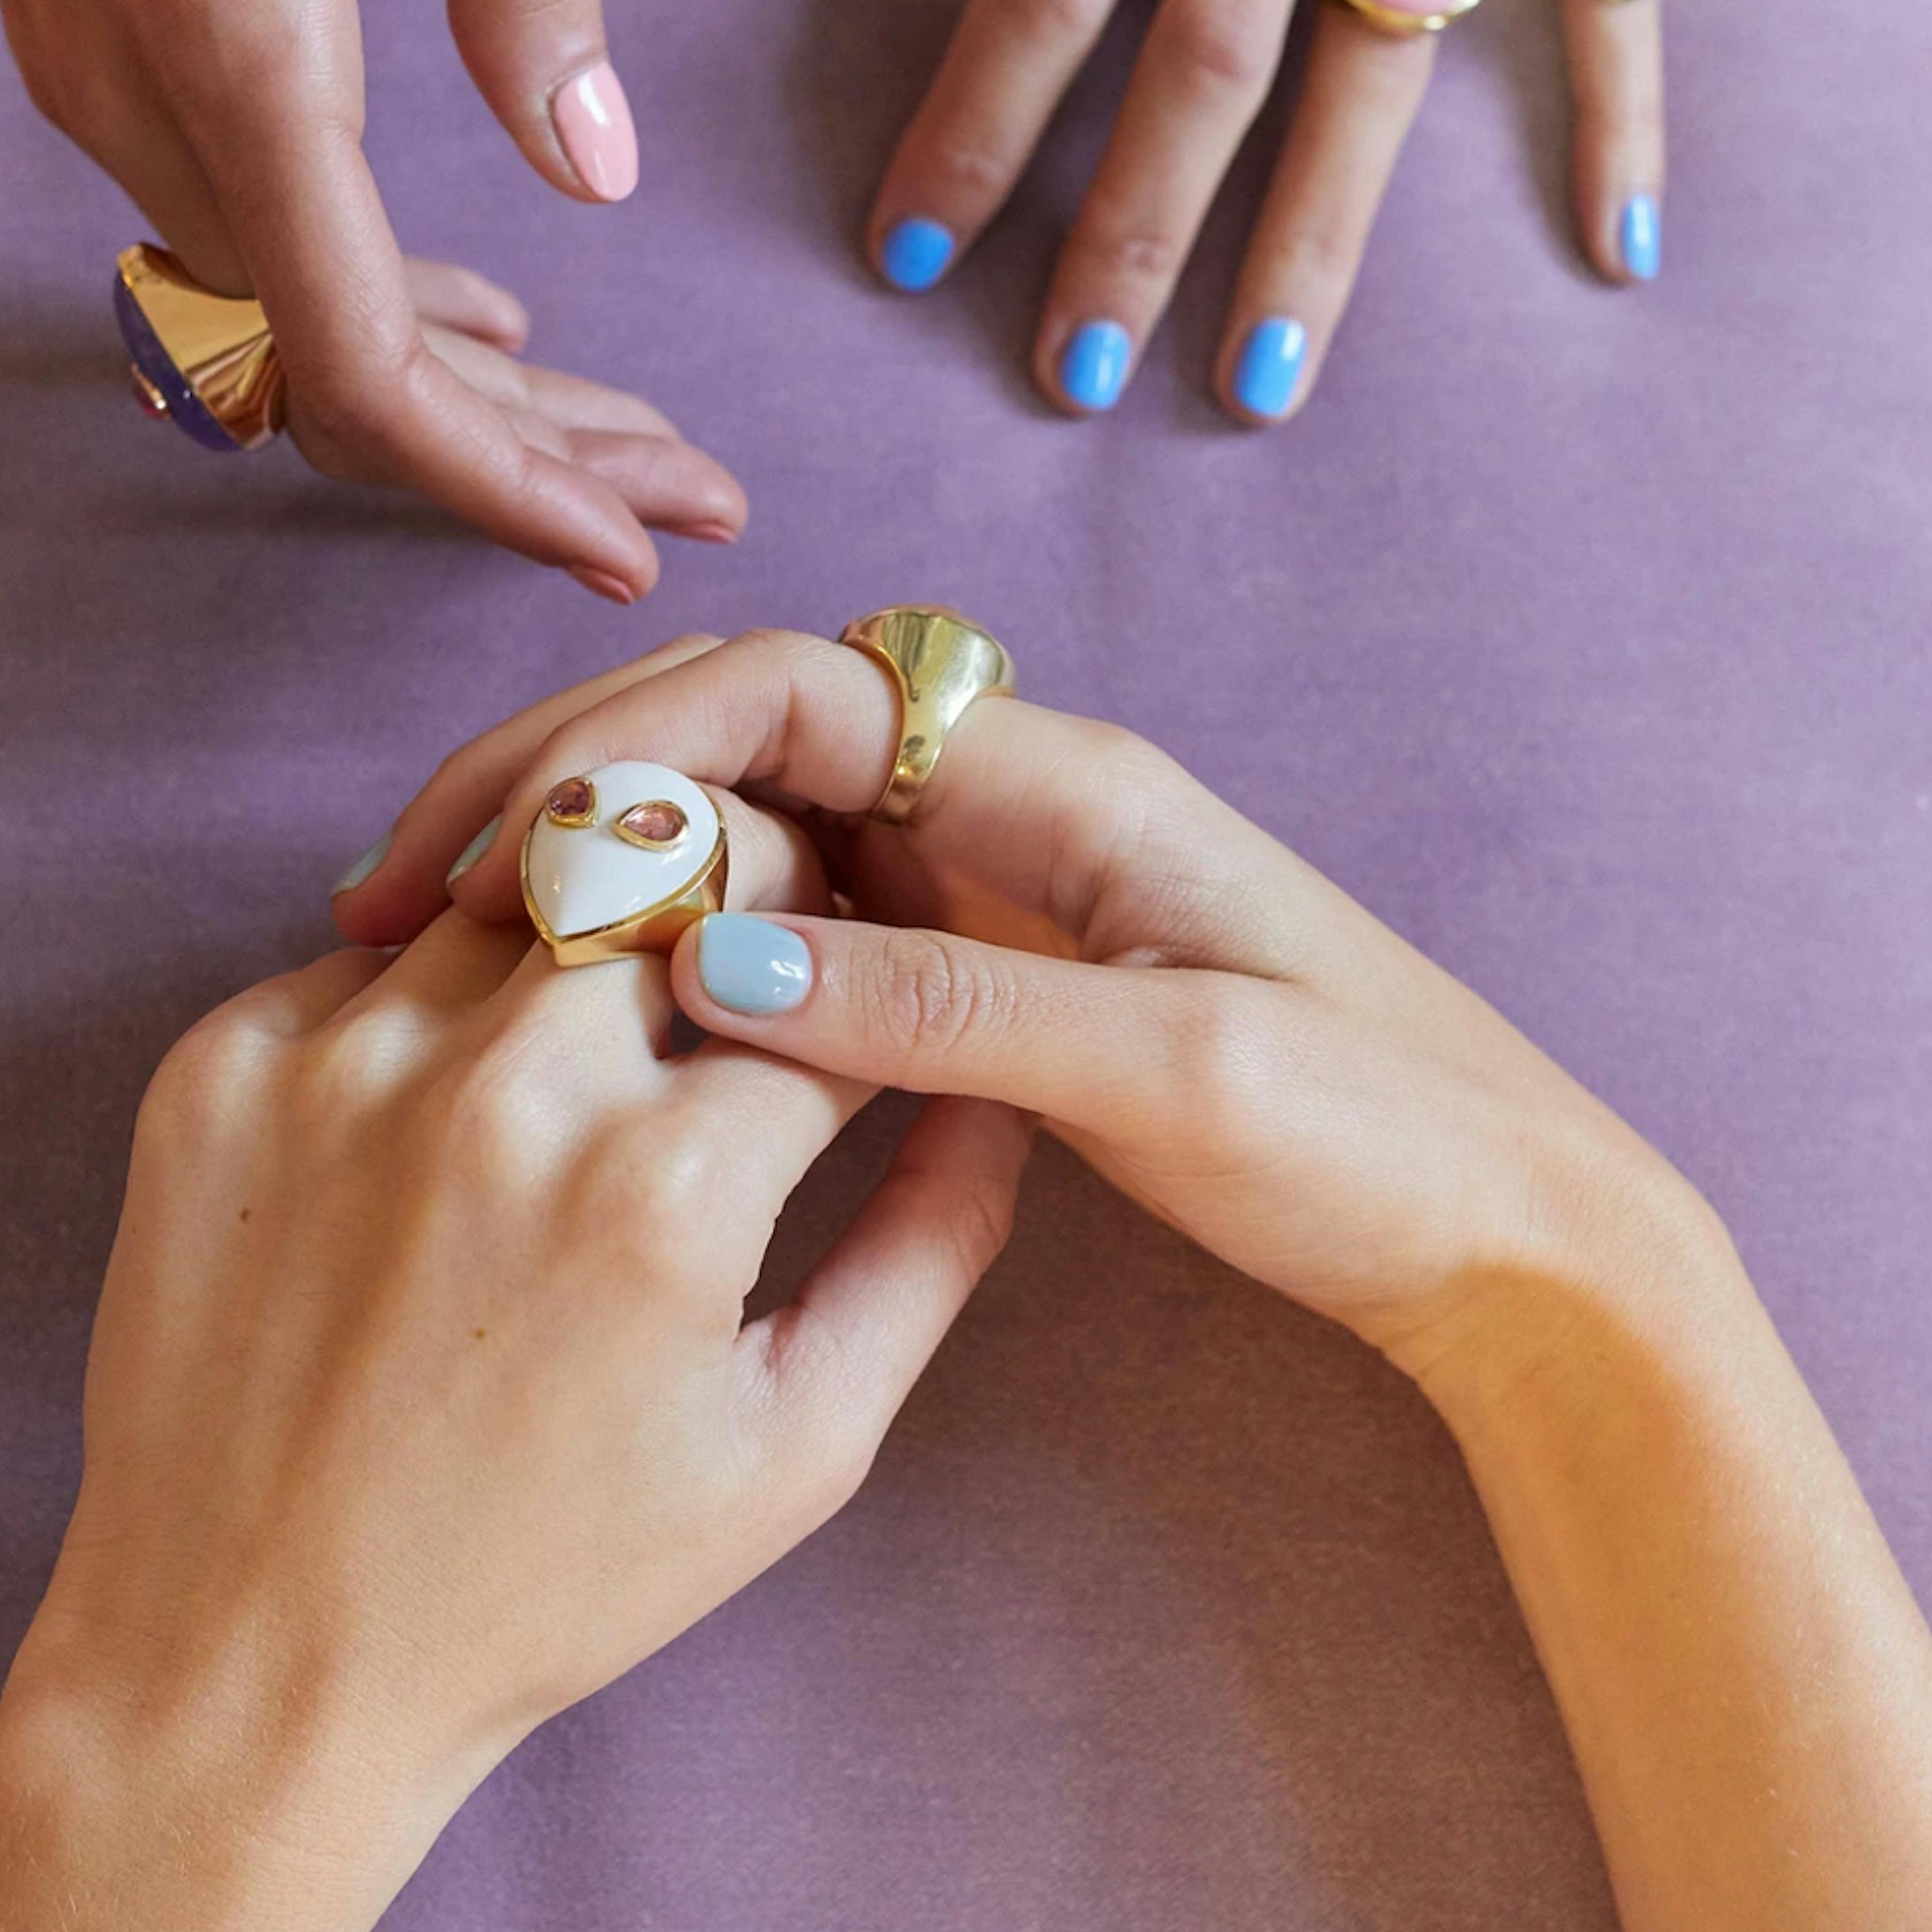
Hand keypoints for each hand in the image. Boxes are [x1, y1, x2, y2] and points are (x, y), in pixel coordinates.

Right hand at [0, 0, 743, 594]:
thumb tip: (595, 168)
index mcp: (232, 41)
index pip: (367, 370)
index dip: (505, 485)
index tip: (637, 547)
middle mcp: (141, 100)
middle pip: (340, 381)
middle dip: (522, 462)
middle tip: (692, 495)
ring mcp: (97, 79)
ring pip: (297, 321)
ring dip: (464, 391)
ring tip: (623, 424)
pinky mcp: (88, 35)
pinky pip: (247, 237)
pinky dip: (376, 297)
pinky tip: (481, 299)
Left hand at [12, 766, 1021, 1885]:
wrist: (241, 1656)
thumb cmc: (539, 1578)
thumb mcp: (794, 1449)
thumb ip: (928, 1245)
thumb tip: (996, 1083)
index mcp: (666, 1185)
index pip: (823, 976)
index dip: (857, 979)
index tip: (847, 1000)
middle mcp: (502, 1091)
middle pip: (674, 861)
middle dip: (733, 893)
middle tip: (729, 966)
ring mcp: (338, 1065)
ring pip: (513, 880)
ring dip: (571, 934)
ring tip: (574, 1042)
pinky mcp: (215, 1069)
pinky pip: (361, 958)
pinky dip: (422, 1006)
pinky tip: (430, 1120)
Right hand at [345, 625, 1693, 1369]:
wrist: (1518, 1243)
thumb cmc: (1387, 1143)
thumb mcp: (1171, 1076)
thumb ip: (948, 1013)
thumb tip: (711, 970)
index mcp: (1067, 784)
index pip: (797, 689)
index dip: (635, 736)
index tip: (507, 840)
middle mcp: (1018, 807)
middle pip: (747, 737)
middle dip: (577, 786)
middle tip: (413, 886)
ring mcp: (1000, 892)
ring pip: (759, 831)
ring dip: (613, 868)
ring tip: (458, 949)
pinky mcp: (994, 978)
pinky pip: (806, 930)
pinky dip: (686, 951)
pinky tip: (596, 1015)